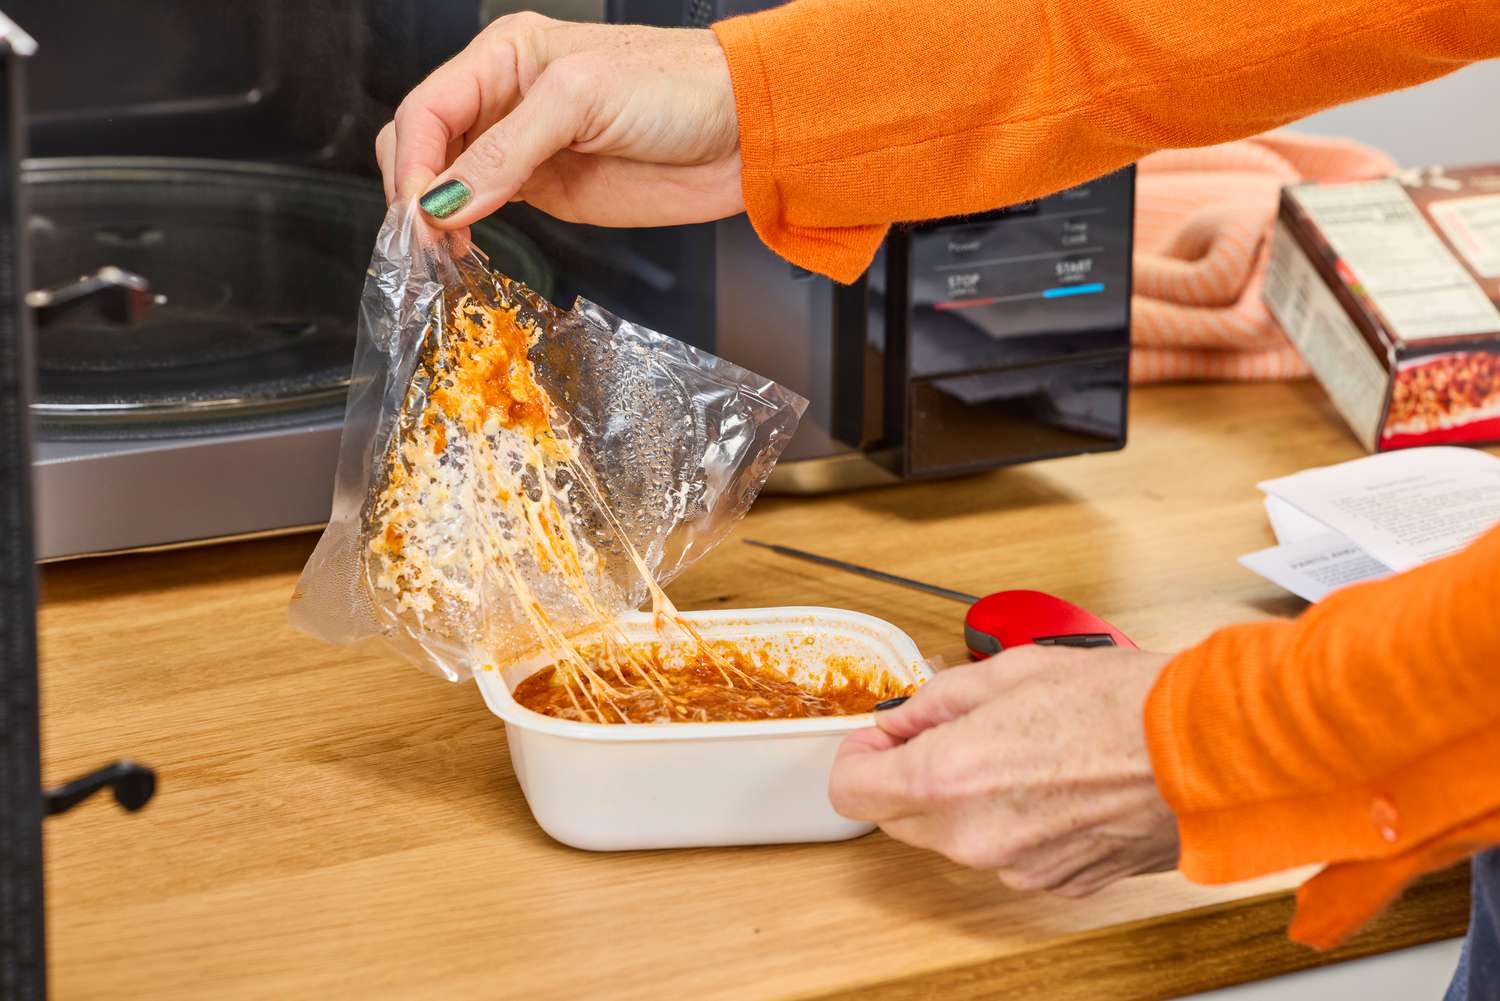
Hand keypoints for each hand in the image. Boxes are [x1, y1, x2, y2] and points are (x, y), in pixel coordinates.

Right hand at [375, 13, 743, 228]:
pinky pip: (486, 207)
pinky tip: (464, 250)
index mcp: (504, 57)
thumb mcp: (582, 101)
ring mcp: (524, 150)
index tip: (417, 215)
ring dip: (436, 217)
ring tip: (441, 253)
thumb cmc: (678, 87)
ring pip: (449, 181)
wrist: (742, 131)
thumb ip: (507, 151)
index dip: (412, 164)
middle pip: (425, 145)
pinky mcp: (547, 190)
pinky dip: (465, 230)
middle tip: (424, 241)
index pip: (426, 109)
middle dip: (415, 191)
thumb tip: (444, 201)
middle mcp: (506, 100)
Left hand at [829, 646, 1179, 897]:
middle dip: (906, 776)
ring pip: (954, 838)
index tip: (884, 734)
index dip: (859, 754)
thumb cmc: (1118, 704)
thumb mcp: (1007, 671)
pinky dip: (1011, 821)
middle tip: (942, 732)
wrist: (1204, 751)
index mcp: (945, 780)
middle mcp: (973, 837)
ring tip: (1012, 748)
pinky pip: (1008, 853)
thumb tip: (903, 715)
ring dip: (962, 799)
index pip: (849, 788)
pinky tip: (1050, 780)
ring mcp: (1017, 868)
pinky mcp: (1059, 882)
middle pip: (895, 818)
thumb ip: (937, 699)